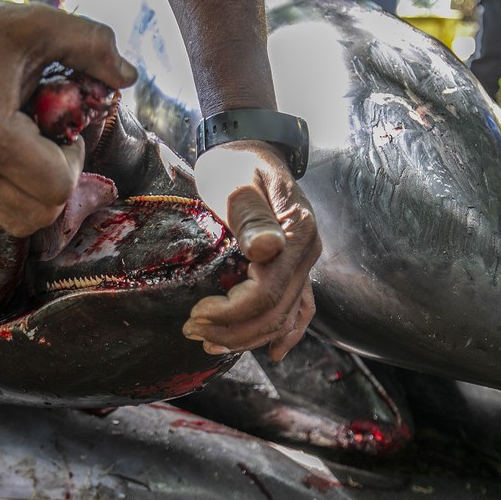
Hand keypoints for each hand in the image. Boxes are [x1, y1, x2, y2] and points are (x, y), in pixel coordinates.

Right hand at [0, 0, 137, 236]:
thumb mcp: (39, 23)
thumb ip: (91, 44)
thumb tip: (128, 76)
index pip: (56, 187)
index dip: (75, 161)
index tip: (65, 130)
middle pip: (42, 214)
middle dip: (63, 180)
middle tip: (56, 143)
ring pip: (21, 224)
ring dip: (43, 196)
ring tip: (38, 154)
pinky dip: (20, 200)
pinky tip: (20, 162)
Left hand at [184, 141, 320, 360]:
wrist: (250, 147)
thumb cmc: (237, 162)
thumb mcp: (238, 181)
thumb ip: (251, 216)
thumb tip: (266, 250)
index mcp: (297, 233)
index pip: (267, 293)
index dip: (232, 313)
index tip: (196, 315)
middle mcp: (308, 251)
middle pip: (276, 312)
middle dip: (233, 331)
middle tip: (192, 332)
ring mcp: (304, 261)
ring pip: (285, 317)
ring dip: (249, 337)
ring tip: (209, 343)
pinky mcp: (294, 265)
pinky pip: (299, 308)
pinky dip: (287, 333)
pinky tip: (272, 352)